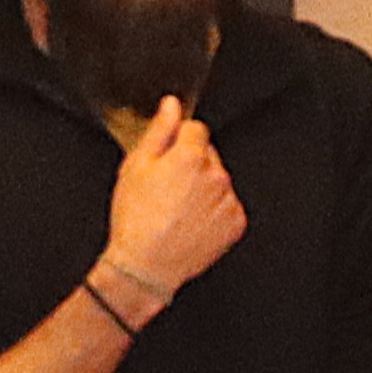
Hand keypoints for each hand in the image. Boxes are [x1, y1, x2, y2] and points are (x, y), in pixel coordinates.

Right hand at [99, 98, 246, 299]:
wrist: (146, 266)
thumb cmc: (136, 220)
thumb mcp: (136, 167)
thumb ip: (159, 130)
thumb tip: (171, 105)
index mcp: (191, 156)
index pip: (195, 128)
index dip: (178, 141)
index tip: (167, 159)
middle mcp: (216, 175)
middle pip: (208, 155)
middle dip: (191, 165)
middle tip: (167, 189)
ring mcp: (228, 200)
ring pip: (218, 181)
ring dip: (203, 188)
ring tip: (177, 210)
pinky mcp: (235, 223)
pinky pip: (227, 206)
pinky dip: (213, 212)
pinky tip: (191, 223)